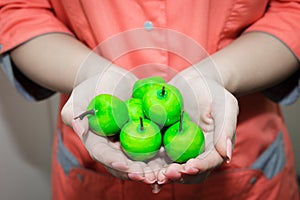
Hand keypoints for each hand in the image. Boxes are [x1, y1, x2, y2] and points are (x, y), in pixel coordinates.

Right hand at [61, 65, 163, 183]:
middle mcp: (114, 146)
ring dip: (152, 168)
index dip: (112, 162)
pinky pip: (154, 144)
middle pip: (124, 163)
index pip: (103, 155)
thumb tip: (79, 129)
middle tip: (148, 176)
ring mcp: (130, 141)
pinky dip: (163, 153)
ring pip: (141, 159)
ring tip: (163, 173)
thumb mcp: (80, 96)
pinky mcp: (144, 133)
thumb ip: (75, 113)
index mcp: (97, 141)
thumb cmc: (92, 87)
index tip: (124, 165)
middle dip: (136, 172)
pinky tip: (173, 156)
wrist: (111, 79)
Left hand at [157, 65, 238, 183]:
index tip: (189, 167)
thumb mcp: (224, 105)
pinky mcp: (164, 142)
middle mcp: (196, 152)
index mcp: (214, 147)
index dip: (199, 167)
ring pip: (171, 167)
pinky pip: (156, 156)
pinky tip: (139, 170)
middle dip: (178, 175)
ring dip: (161, 175)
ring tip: (151, 177)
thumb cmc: (212, 92)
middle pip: (188, 171)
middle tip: (167, 174)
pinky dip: (149, 165)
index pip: (209, 162)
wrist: (193, 81)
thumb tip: (227, 155)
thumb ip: (226, 128)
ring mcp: (179, 149)